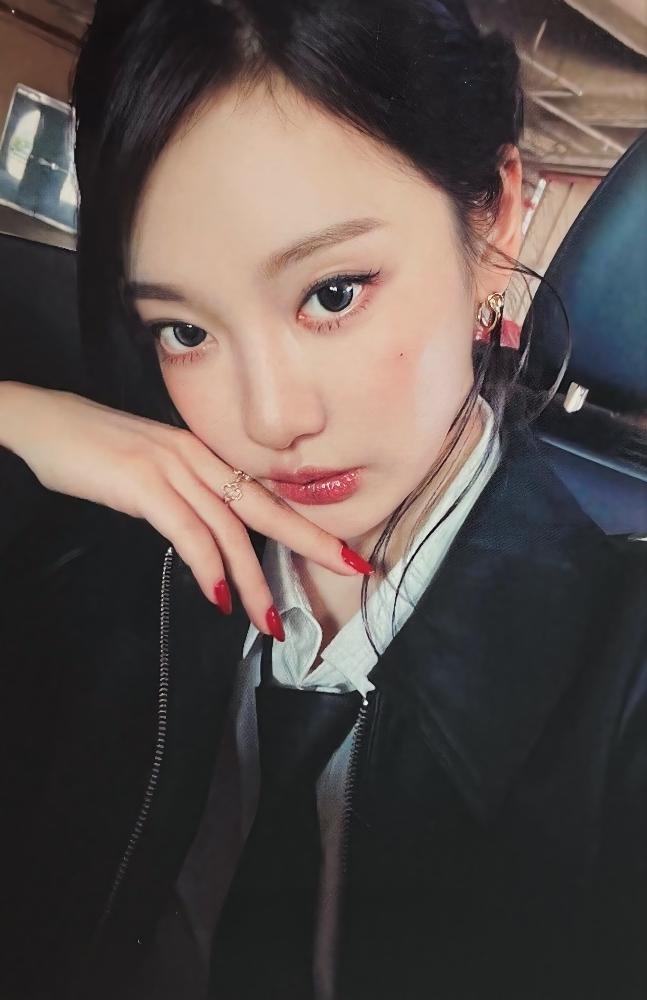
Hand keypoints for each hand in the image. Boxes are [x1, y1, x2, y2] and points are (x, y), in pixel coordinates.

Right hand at [0, 382, 372, 636]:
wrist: (43, 421)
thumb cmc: (93, 450)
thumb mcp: (150, 472)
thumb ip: (184, 498)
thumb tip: (207, 537)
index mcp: (204, 456)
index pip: (264, 496)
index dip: (305, 525)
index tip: (338, 550)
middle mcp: (198, 458)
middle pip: (266, 508)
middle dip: (311, 541)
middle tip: (350, 568)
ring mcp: (173, 468)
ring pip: (230, 531)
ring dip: (252, 581)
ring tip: (268, 621)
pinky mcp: (143, 483)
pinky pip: (187, 532)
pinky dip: (207, 567)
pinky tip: (217, 596)